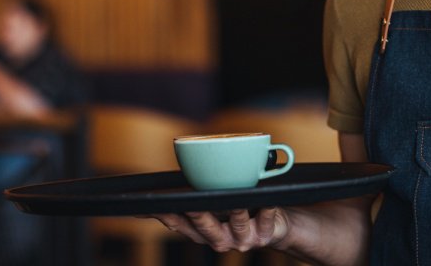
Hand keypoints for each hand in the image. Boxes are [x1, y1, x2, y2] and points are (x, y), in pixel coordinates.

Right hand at [151, 208, 288, 252]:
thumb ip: (193, 200)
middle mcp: (220, 239)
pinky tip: (268, 201)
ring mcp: (243, 238)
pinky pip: (266, 221)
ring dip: (235, 214)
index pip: (179, 224)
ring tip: (234, 202)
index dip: (166, 216)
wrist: (278, 228)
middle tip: (191, 206)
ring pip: (236, 226)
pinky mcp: (265, 234)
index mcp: (203, 232)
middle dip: (198, 218)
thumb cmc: (240, 211)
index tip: (152, 206)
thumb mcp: (215, 205)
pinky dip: (267, 210)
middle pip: (206, 229)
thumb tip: (158, 191)